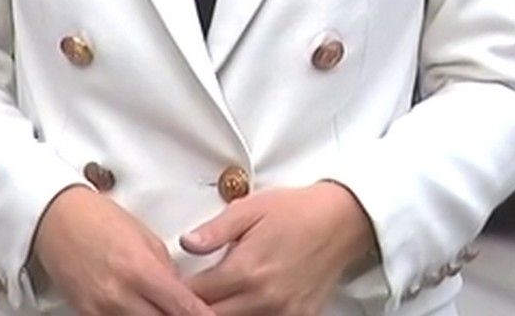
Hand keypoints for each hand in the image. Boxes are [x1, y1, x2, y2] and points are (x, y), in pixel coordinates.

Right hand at [30, 185, 216, 315]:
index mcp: (140, 270)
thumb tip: (182, 293)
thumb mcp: (144, 237)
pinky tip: (141, 311)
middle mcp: (120, 296)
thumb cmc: (98, 218)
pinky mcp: (86, 315)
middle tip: (190, 314)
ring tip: (163, 310)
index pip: (182, 308)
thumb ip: (165, 270)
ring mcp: (101, 310)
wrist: (54, 218)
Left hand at [180, 182, 376, 315]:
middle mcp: (264, 298)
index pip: (196, 295)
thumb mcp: (249, 208)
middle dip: (196, 306)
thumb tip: (185, 243)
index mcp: (246, 270)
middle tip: (190, 292)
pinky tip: (241, 304)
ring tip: (215, 297)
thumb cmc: (295, 210)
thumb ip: (214, 231)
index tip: (173, 284)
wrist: (341, 220)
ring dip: (220, 312)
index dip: (180, 291)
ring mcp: (283, 313)